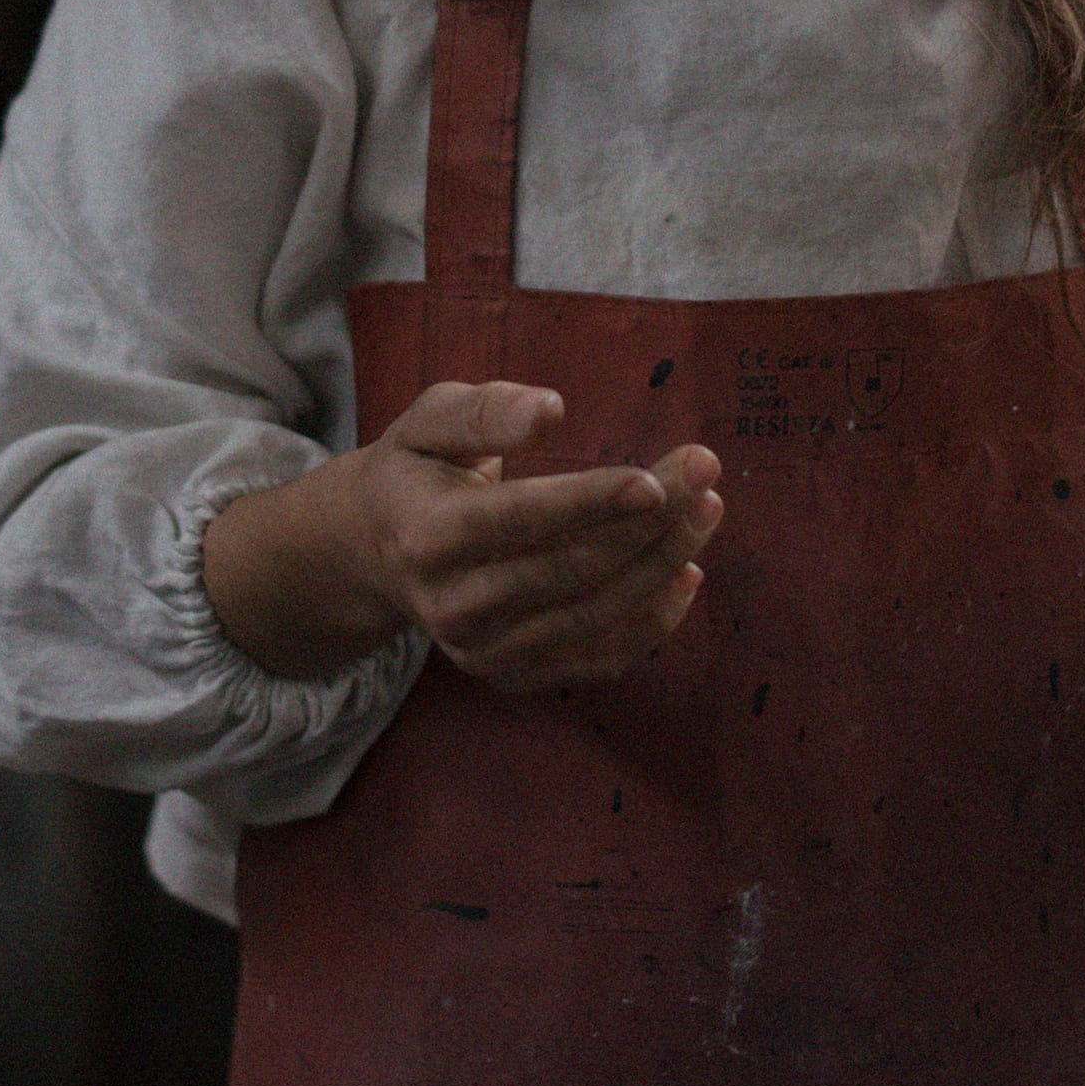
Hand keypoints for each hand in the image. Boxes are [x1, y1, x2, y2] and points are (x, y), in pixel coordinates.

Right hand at [203, 380, 721, 690]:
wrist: (376, 552)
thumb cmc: (418, 467)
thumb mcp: (430, 420)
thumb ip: (485, 411)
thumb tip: (551, 410)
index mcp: (426, 535)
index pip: (519, 521)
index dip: (589, 502)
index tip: (655, 479)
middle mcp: (452, 606)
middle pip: (570, 569)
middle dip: (649, 522)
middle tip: (706, 468)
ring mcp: (482, 651)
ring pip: (593, 614)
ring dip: (662, 563)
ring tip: (708, 508)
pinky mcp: (510, 675)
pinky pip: (596, 659)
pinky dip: (651, 622)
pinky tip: (687, 571)